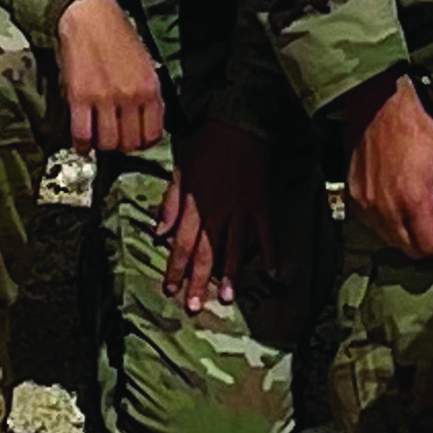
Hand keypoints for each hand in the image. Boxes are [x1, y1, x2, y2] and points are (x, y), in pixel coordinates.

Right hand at [53, 0, 169, 154]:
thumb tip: (146, 123)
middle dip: (122, 146)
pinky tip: (83, 139)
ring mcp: (105, 98)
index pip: (152, 134)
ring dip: (102, 146)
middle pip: (130, 143)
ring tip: (99, 138)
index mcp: (150, 88)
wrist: (92, 17)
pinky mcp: (80, 97)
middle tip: (115, 139)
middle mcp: (131, 96)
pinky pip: (82, 135)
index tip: (135, 141)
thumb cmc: (119, 38)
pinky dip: (82, 144)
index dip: (143, 143)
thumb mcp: (146, 65)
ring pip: (107, 143)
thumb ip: (147, 94)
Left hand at [161, 111, 271, 317]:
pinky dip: (270, 251)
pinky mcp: (261, 203)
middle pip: (206, 252)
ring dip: (230, 274)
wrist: (240, 124)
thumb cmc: (208, 146)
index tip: (171, 289)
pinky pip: (266, 232)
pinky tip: (272, 271)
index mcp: (195, 206)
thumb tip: (159, 233)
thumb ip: (171, 204)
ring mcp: (241, 210)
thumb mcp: (181, 172)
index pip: (183, 244)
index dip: (176, 268)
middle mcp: (217, 213)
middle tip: (195, 307)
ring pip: (234, 248)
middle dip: (199, 281)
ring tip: (227, 298)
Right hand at [347, 77, 432, 261]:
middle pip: (412, 250)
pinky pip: (374, 224)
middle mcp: (386, 210)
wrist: (377, 106)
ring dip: (409, 234)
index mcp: (412, 200)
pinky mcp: (355, 197)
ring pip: (392, 240)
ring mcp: (367, 205)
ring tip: (423, 212)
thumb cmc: (415, 125)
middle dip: (430, 242)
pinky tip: (400, 203)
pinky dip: (390, 221)